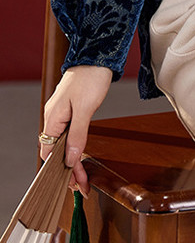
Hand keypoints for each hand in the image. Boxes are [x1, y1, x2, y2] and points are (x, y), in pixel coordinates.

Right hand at [40, 65, 112, 194]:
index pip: (49, 153)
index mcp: (52, 118)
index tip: (73, 184)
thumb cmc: (90, 78)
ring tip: (84, 178)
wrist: (98, 55)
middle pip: (56, 152)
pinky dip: (76, 148)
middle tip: (84, 187)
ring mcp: (63, 114)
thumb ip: (77, 135)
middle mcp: (54, 118)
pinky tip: (81, 156)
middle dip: (69, 170)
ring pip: (64, 144)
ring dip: (73, 161)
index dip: (60, 171)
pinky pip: (70, 135)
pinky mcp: (73, 110)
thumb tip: (70, 159)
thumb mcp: (85, 109)